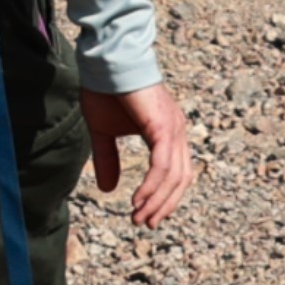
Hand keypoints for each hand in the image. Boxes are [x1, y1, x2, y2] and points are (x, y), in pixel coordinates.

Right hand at [80, 84, 198, 230]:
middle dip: (163, 205)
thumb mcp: (103, 132)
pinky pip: (162, 165)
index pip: (176, 172)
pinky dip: (152, 186)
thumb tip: (108, 189)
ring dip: (157, 201)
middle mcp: (177, 130)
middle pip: (181, 179)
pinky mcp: (163, 126)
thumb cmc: (105, 90)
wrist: (106, 62)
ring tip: (139, 217)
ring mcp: (174, 128)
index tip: (147, 215)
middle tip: (145, 223)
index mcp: (168, 131)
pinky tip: (139, 200)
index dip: (165, 196)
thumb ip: (108, 160)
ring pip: (173, 176)